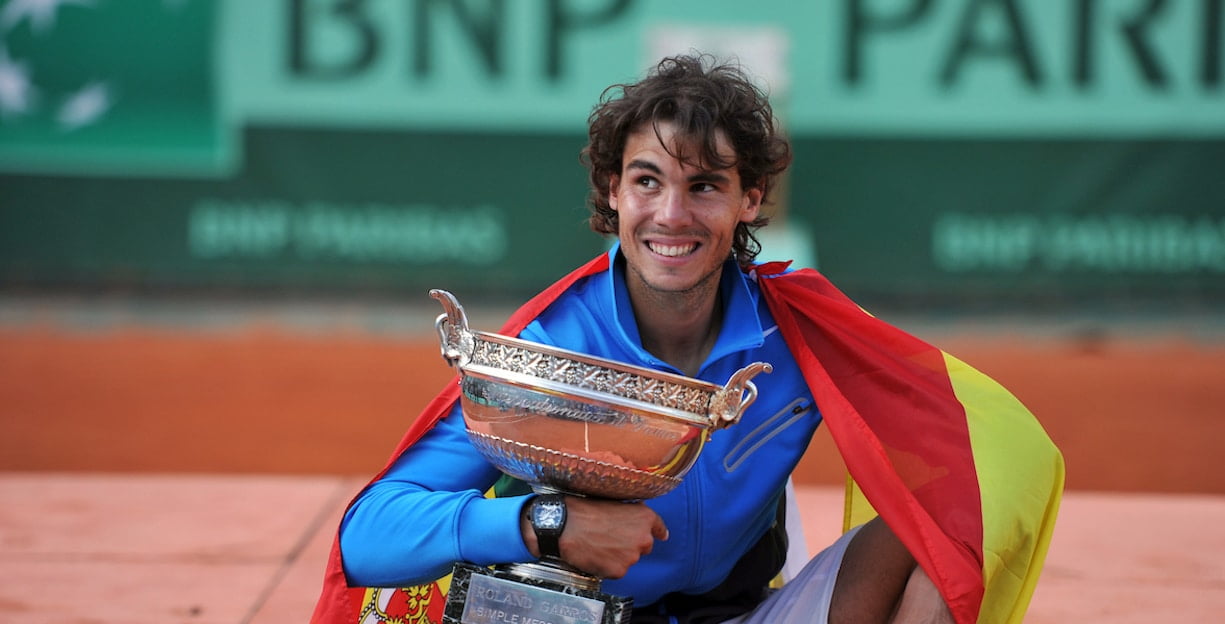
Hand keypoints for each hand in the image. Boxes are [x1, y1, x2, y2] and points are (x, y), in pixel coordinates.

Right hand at [522, 496, 667, 578]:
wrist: (564, 526)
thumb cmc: (584, 510)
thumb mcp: (613, 501)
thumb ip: (630, 511)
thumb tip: (635, 515)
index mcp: (644, 517)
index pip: (659, 527)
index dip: (658, 531)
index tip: (661, 535)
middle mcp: (643, 538)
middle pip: (643, 546)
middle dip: (631, 543)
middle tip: (611, 537)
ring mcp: (631, 556)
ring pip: (628, 559)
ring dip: (618, 556)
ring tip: (599, 545)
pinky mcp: (619, 571)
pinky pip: (616, 571)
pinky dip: (607, 566)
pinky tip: (595, 555)